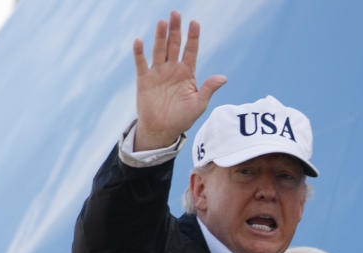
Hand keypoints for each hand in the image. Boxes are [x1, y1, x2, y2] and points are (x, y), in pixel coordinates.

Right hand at [132, 12, 226, 150]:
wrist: (162, 130)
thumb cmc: (182, 118)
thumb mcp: (198, 104)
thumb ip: (208, 89)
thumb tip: (223, 78)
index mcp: (187, 73)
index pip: (191, 50)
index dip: (193, 37)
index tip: (195, 22)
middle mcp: (172, 68)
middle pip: (174, 45)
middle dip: (175, 30)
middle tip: (175, 13)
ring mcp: (158, 72)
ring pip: (159, 49)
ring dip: (160, 36)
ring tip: (162, 22)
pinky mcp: (144, 79)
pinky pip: (141, 63)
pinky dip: (139, 53)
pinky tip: (140, 41)